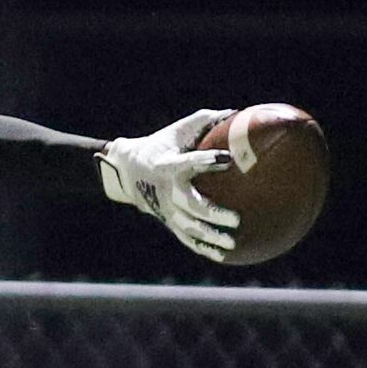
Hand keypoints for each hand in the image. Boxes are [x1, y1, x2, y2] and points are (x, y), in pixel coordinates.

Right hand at [97, 108, 239, 262]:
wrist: (127, 171)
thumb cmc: (162, 145)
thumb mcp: (178, 130)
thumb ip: (206, 121)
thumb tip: (239, 112)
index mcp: (168, 166)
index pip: (188, 163)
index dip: (206, 161)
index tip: (228, 159)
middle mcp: (165, 191)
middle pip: (188, 204)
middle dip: (211, 212)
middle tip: (235, 218)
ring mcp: (166, 210)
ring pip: (188, 227)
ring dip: (210, 236)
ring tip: (233, 242)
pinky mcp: (168, 221)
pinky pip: (187, 238)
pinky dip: (204, 248)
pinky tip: (225, 255)